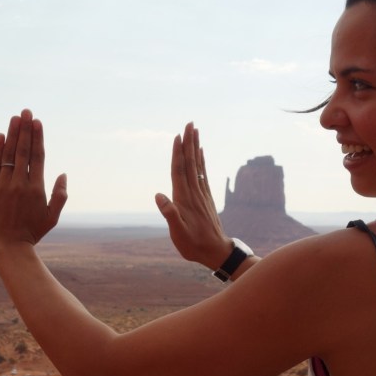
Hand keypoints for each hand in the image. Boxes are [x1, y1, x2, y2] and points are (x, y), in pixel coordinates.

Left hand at [0, 109, 67, 250]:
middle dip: (25, 129)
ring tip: (15, 117)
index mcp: (37, 188)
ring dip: (12, 133)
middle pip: (23, 150)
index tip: (38, 122)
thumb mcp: (52, 217)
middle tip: (26, 111)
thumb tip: (63, 173)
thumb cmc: (32, 232)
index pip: (38, 156)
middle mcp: (20, 183)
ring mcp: (3, 185)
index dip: (38, 137)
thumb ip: (60, 195)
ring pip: (8, 154)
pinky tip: (0, 135)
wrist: (7, 246)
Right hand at [155, 122, 231, 268]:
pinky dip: (201, 161)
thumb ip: (169, 214)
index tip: (178, 136)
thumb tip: (159, 195)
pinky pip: (203, 174)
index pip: (180, 171)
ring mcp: (202, 194)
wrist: (216, 252)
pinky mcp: (206, 198)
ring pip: (197, 166)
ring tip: (195, 131)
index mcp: (184, 199)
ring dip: (196, 147)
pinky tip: (201, 152)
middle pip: (191, 163)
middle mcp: (194, 193)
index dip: (178, 153)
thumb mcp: (178, 234)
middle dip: (189, 143)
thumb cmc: (194, 245)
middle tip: (190, 124)